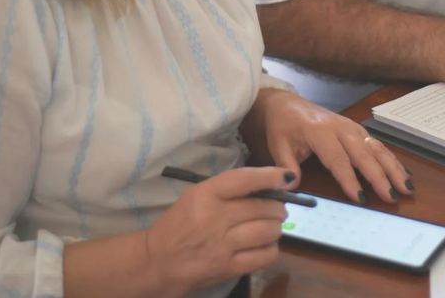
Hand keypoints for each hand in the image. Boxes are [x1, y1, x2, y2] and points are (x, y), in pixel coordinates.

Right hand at [144, 166, 290, 295]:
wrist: (158, 261)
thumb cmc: (179, 224)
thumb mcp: (196, 196)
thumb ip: (228, 190)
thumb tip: (267, 185)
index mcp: (205, 194)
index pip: (244, 180)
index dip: (269, 176)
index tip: (286, 177)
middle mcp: (215, 218)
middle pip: (262, 207)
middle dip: (277, 207)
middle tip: (277, 209)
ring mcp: (223, 244)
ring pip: (268, 231)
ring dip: (276, 227)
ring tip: (270, 227)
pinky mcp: (229, 267)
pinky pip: (265, 256)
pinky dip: (271, 249)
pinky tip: (264, 245)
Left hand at [253, 89, 412, 203]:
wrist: (287, 103)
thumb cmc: (283, 125)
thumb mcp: (278, 145)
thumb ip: (287, 166)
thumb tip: (292, 187)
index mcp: (319, 131)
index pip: (337, 159)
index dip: (349, 179)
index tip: (360, 198)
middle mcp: (341, 128)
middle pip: (363, 154)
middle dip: (380, 176)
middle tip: (392, 196)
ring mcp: (352, 128)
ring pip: (376, 149)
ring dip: (393, 168)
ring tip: (406, 187)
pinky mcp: (358, 130)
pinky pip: (378, 146)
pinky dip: (392, 160)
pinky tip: (403, 174)